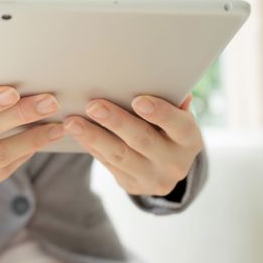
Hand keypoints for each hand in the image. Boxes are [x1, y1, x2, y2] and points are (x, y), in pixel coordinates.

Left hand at [63, 94, 202, 195]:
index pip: (178, 125)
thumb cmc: (168, 127)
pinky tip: (77, 133)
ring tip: (73, 122)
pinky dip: (91, 146)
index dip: (160, 113)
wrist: (166, 166)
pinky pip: (107, 163)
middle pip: (142, 140)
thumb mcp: (176, 116)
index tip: (138, 100)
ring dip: (93, 136)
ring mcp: (152, 178)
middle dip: (115, 122)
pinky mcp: (131, 185)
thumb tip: (163, 78)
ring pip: (119, 155)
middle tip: (93, 105)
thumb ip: (170, 101)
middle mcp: (174, 163)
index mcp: (189, 140)